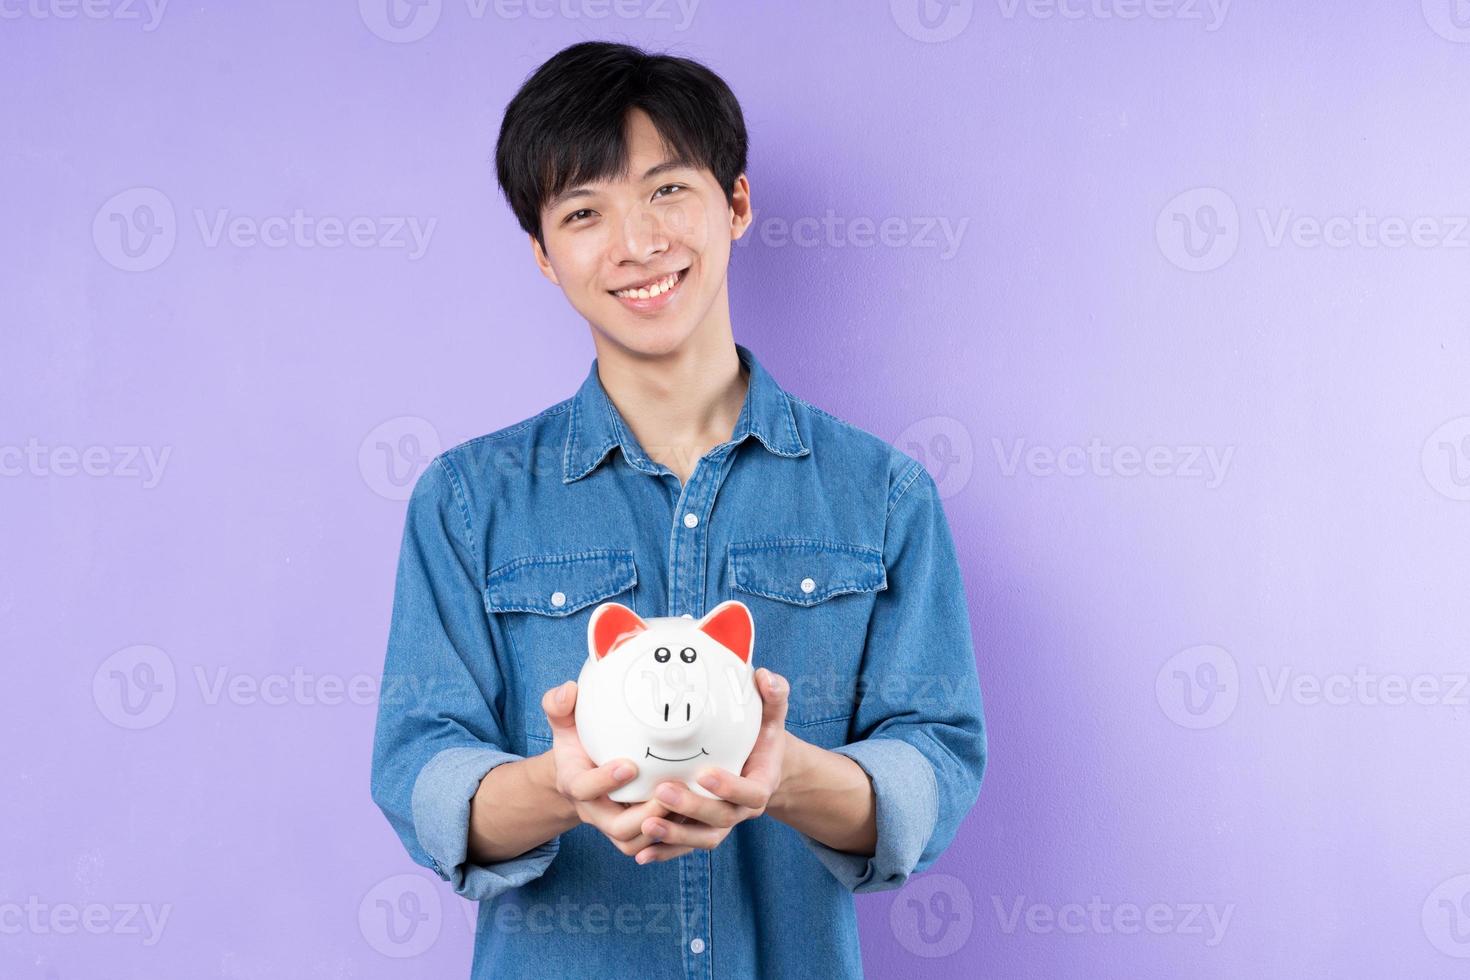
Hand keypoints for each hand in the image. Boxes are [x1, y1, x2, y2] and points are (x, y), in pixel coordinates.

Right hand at [541, 680, 696, 861]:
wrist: (580, 769)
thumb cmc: (577, 740)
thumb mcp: (564, 721)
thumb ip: (559, 705)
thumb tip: (570, 690)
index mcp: (575, 781)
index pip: (583, 788)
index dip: (604, 781)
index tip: (629, 765)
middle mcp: (593, 810)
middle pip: (617, 827)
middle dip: (644, 815)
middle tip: (669, 790)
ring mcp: (613, 823)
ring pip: (635, 842)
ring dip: (661, 828)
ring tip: (685, 802)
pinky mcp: (631, 831)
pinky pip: (649, 845)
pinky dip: (669, 835)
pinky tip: (691, 811)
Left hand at [633, 667, 790, 863]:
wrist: (759, 766)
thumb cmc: (761, 737)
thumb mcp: (772, 717)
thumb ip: (773, 698)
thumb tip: (765, 676)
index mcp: (760, 785)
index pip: (751, 793)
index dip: (730, 787)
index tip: (706, 773)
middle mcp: (741, 811)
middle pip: (720, 818)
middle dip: (692, 808)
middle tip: (662, 790)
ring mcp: (722, 824)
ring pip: (702, 838)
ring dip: (675, 836)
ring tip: (646, 825)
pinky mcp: (702, 832)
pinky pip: (685, 848)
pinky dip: (665, 852)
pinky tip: (641, 854)